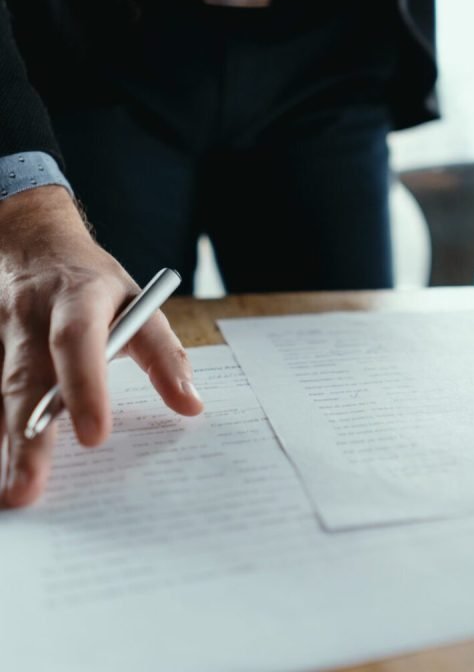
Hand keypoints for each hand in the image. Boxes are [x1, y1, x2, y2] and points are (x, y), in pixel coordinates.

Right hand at [0, 186, 202, 507]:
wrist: (34, 245)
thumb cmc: (94, 285)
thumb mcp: (138, 303)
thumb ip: (164, 354)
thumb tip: (191, 406)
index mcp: (76, 298)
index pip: (77, 341)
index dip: (84, 386)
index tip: (95, 436)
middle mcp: (28, 316)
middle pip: (24, 378)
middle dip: (27, 436)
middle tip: (28, 489)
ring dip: (1, 441)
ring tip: (11, 491)